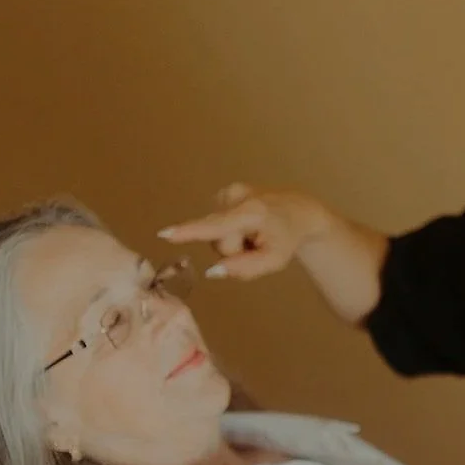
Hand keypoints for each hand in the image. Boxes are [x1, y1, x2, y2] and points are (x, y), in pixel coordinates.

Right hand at [159, 185, 329, 280]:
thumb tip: (212, 272)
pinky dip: (229, 229)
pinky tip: (246, 225)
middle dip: (232, 250)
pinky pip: (216, 223)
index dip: (189, 232)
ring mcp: (230, 191)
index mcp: (252, 213)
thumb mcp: (274, 261)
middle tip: (254, 245)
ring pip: (214, 233)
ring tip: (251, 233)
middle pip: (217, 240)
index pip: (216, 226)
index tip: (165, 233)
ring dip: (231, 240)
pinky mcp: (225, 192)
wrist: (299, 211)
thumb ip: (243, 269)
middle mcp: (237, 196)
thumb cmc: (287, 238)